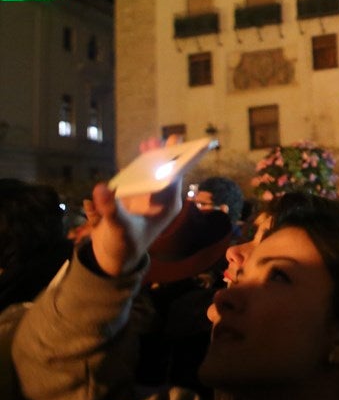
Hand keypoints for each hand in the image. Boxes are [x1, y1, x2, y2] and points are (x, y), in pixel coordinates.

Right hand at [89, 134, 186, 275]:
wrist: (112, 257)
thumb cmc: (122, 246)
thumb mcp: (119, 229)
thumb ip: (110, 210)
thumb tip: (100, 188)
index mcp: (167, 206)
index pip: (174, 178)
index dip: (176, 159)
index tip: (175, 142)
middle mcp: (160, 199)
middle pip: (164, 171)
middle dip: (162, 155)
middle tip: (155, 141)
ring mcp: (146, 197)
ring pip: (151, 173)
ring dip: (149, 159)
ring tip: (147, 145)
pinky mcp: (132, 197)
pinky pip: (134, 179)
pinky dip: (133, 170)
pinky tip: (137, 160)